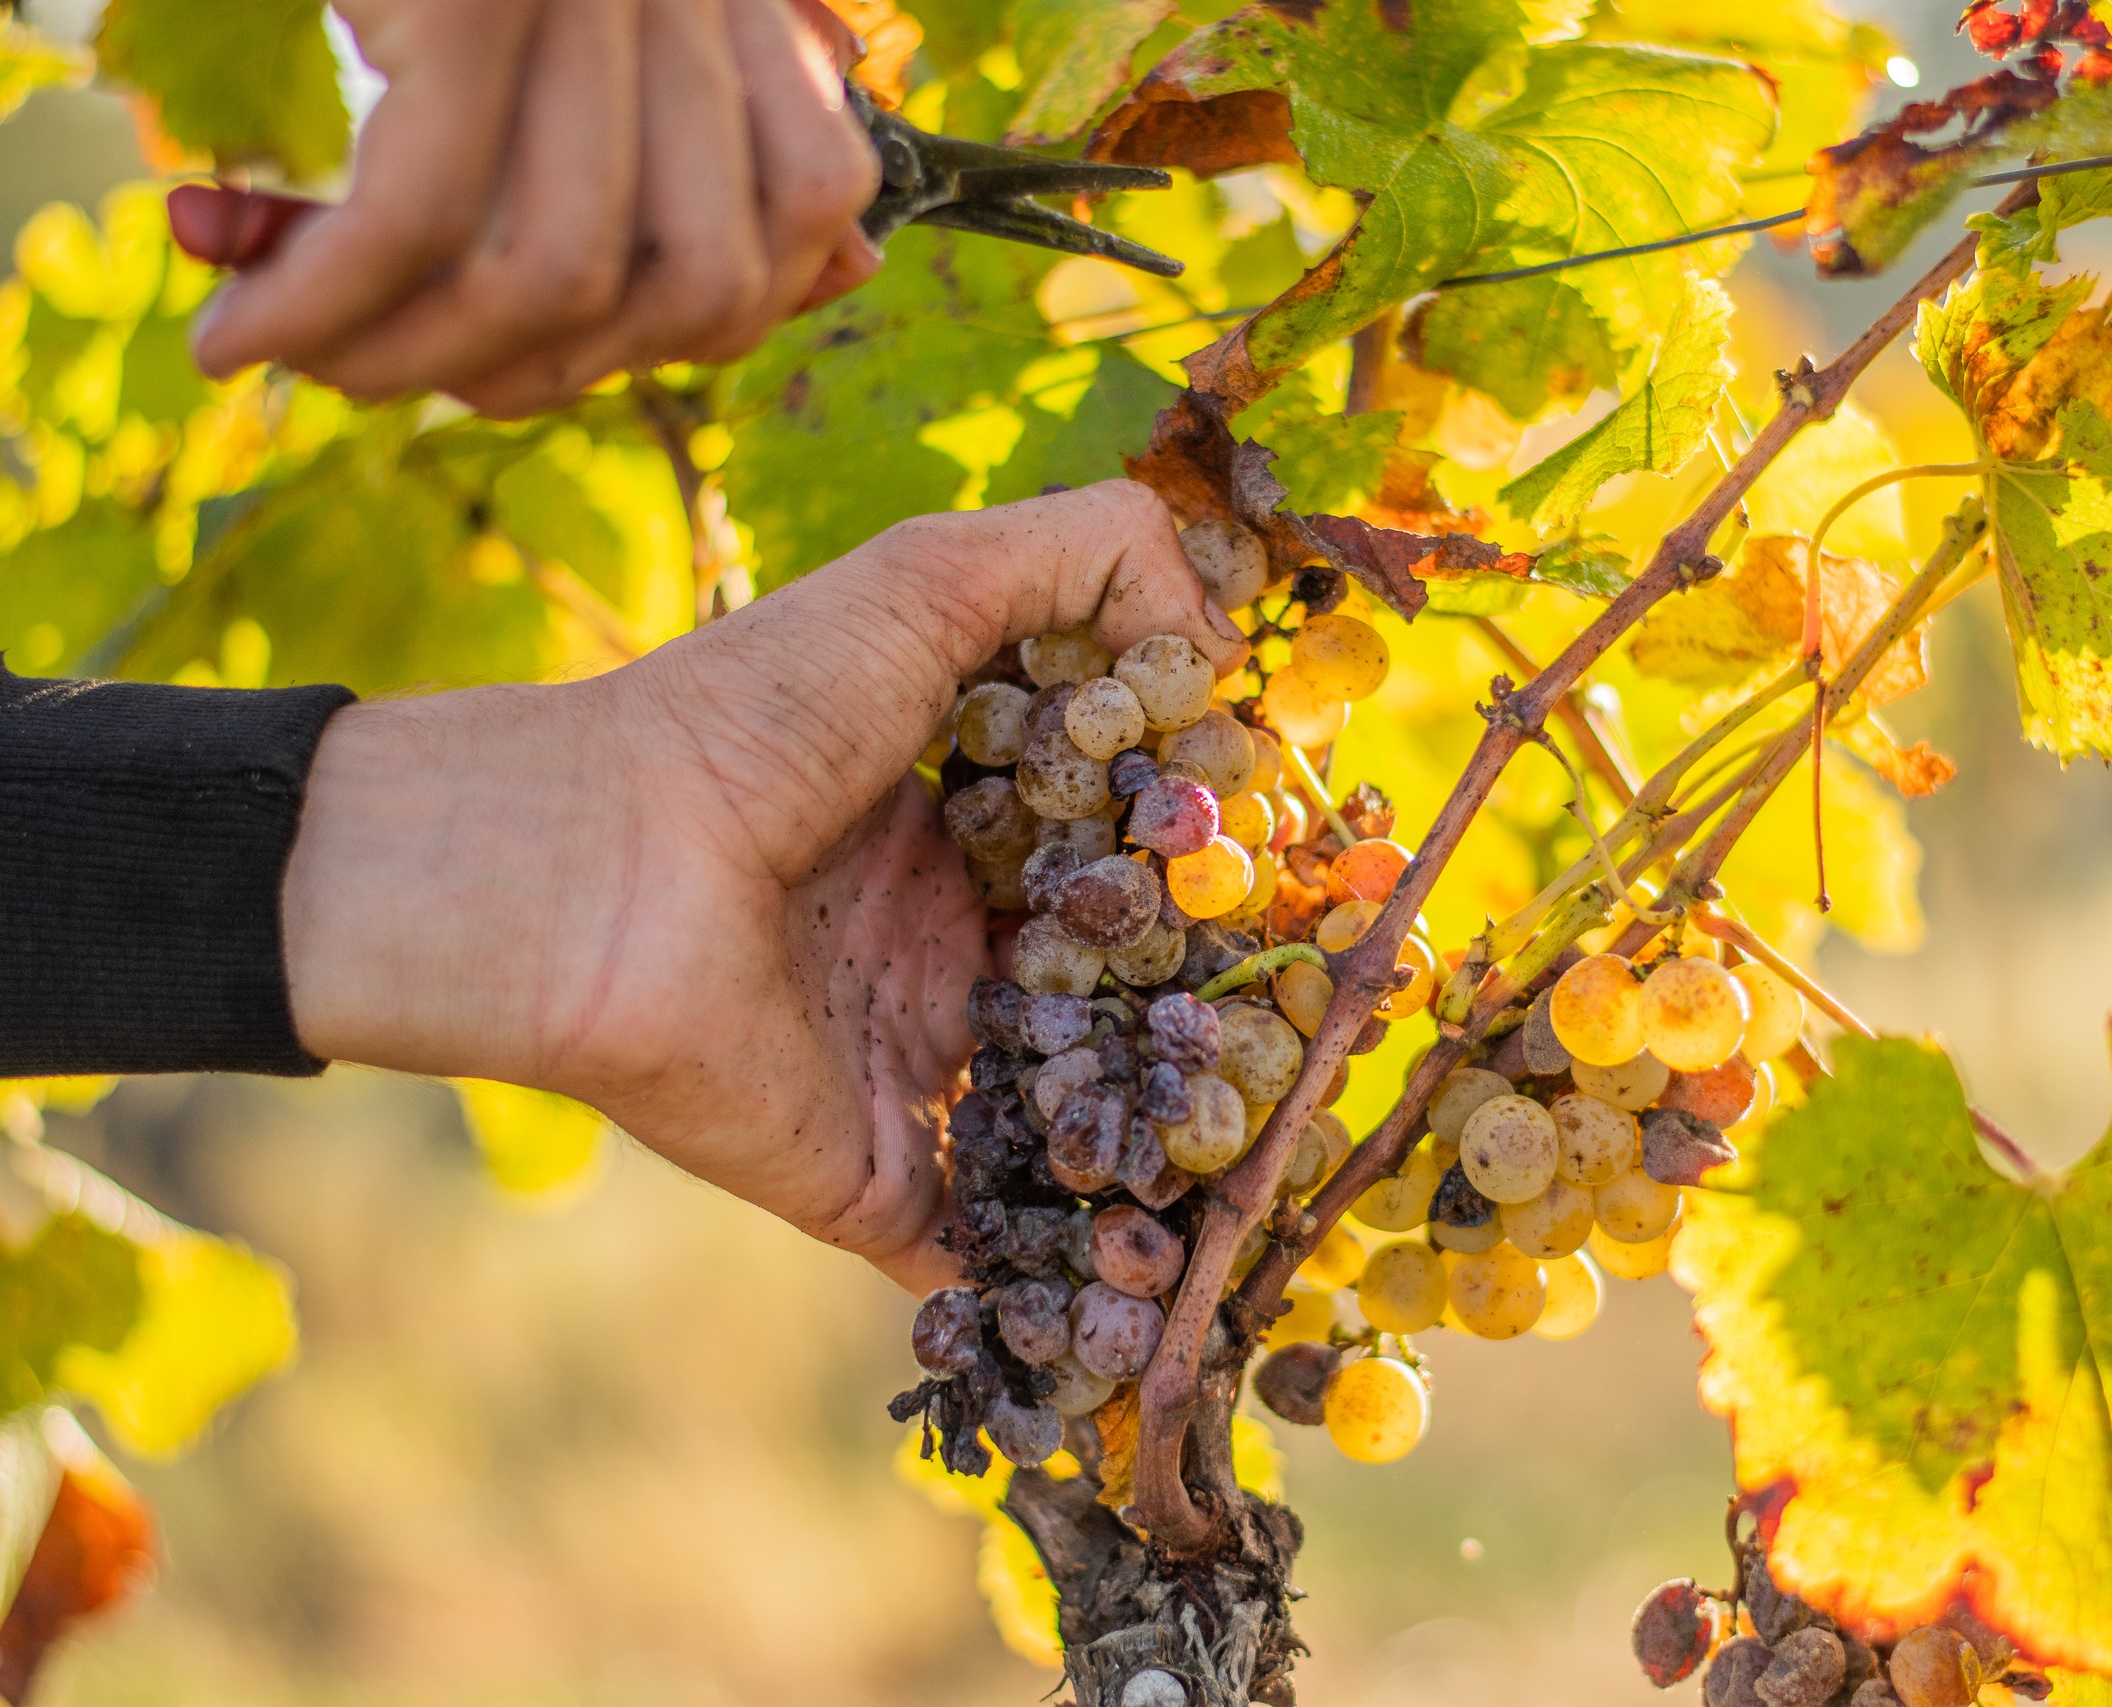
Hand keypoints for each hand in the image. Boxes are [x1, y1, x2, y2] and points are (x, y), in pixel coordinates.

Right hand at [188, 0, 880, 418]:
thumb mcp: (600, 30)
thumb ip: (732, 141)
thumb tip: (847, 267)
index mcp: (745, 0)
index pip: (796, 238)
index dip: (663, 339)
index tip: (515, 364)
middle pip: (692, 288)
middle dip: (531, 374)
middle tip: (381, 378)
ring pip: (556, 276)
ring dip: (408, 358)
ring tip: (289, 355)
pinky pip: (420, 217)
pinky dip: (320, 303)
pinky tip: (239, 328)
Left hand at [277, 484, 1246, 1292]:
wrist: (595, 873)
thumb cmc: (756, 714)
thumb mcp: (928, 580)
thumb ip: (1088, 557)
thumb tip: (1222, 639)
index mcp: (966, 817)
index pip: (1127, 843)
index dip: (1216, 849)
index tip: (1312, 856)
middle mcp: (951, 944)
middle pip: (1117, 987)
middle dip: (1221, 1002)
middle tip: (1341, 1008)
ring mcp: (918, 1069)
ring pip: (1078, 1118)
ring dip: (1173, 1139)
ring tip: (1296, 1148)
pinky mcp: (880, 1179)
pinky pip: (998, 1243)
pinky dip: (1078, 1270)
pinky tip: (1184, 1269)